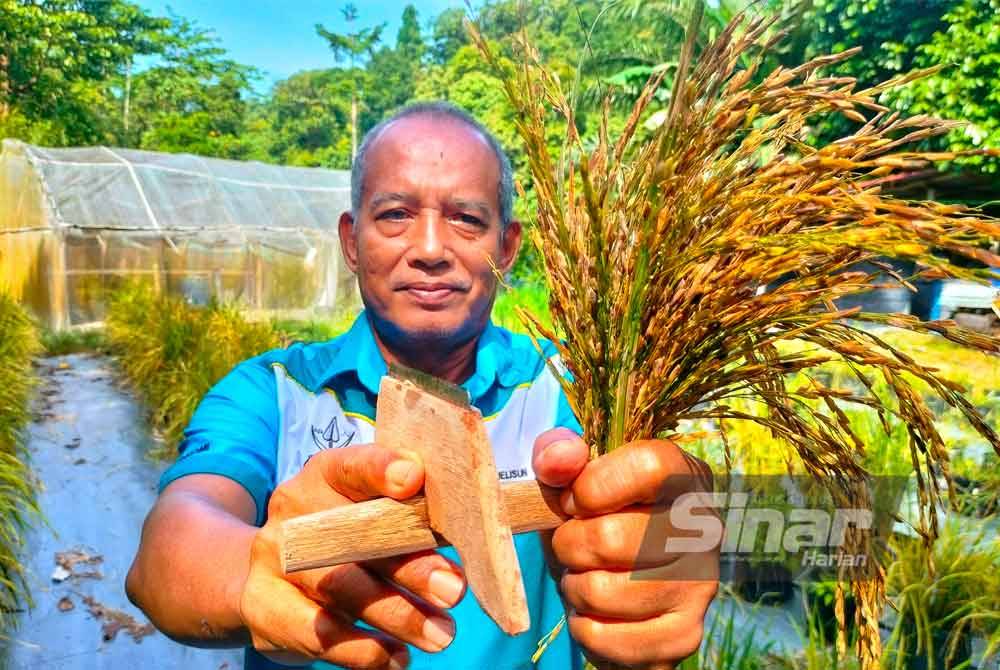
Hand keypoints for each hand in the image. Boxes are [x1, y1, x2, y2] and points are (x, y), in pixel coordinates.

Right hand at [239, 444, 465, 668]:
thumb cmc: (346, 536)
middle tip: (454, 590)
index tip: (414, 478)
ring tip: (441, 635)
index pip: (354, 464)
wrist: (272, 574)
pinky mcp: (263, 606)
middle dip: (410, 566)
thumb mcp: (372, 514)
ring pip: (338, 587)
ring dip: (397, 615)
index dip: (381, 467)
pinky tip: (397, 657)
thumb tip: (469, 534)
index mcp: (326, 474)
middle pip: (353, 536)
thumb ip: (411, 516)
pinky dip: (364, 650)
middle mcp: (294, 510)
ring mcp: (272, 558)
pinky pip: (318, 633)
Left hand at [533, 428, 719, 668]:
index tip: (573, 500)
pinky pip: (604, 635)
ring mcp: (700, 585)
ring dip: (574, 587)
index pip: (649, 465)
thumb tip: (556, 458)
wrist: (613, 592)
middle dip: (569, 544)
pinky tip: (596, 612)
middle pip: (611, 536)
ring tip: (584, 577)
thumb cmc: (592, 524)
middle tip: (571, 546)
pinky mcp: (683, 635)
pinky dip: (583, 626)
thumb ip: (556, 456)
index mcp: (686, 478)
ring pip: (602, 591)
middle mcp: (705, 530)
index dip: (593, 484)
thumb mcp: (570, 482)